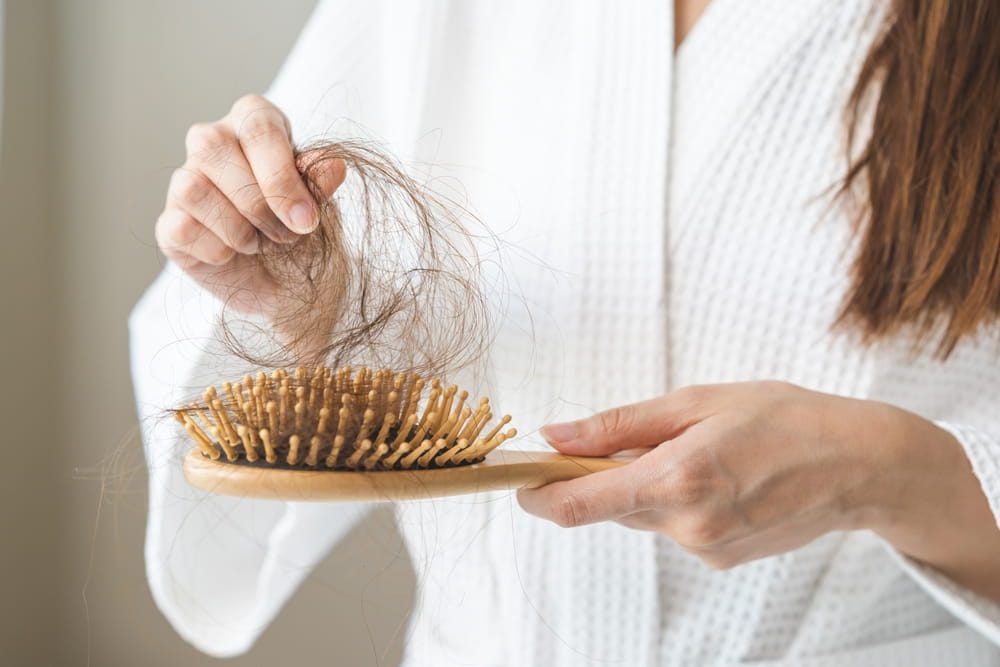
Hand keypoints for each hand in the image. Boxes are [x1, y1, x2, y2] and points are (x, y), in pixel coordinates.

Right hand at [155, 94, 345, 317]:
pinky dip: (217, 251)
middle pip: (215, 147)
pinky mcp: (169, 222)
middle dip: (259, 204)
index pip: (257, 125)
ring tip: (260, 243)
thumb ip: (321, 184)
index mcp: (254, 122)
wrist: (289, 284)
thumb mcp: (321, 207)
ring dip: (239, 230)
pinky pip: (182, 228)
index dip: (281, 175)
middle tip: (286, 235)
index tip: (306, 219)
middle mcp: (212, 142)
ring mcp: (184, 180)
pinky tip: (233, 255)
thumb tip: (333, 165)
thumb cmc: (302, 231)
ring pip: (193, 187)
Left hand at [518, 381, 996, 581]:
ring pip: (643, 514)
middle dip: (604, 474)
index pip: (577, 504)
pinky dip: (678, 500)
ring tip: (700, 450)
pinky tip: (721, 476)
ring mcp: (705, 548)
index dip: (537, 493)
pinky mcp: (720, 559)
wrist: (859, 465)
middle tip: (639, 436)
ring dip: (647, 484)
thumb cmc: (784, 418)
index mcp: (676, 479)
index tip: (519, 477)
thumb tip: (556, 433)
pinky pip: (674, 527)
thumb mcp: (696, 402)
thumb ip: (618, 425)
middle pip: (609, 506)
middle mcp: (686, 525)